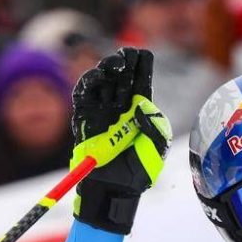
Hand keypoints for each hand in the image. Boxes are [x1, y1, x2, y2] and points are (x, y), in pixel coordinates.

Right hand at [70, 47, 170, 234]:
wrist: (115, 189)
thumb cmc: (139, 171)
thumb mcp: (157, 147)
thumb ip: (155, 125)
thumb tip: (140, 105)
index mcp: (139, 114)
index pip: (140, 85)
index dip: (141, 69)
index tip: (144, 54)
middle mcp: (120, 110)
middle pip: (122, 79)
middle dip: (125, 63)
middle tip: (129, 52)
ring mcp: (102, 113)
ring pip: (103, 83)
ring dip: (108, 69)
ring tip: (117, 62)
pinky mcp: (85, 120)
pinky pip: (84, 96)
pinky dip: (90, 83)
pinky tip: (100, 74)